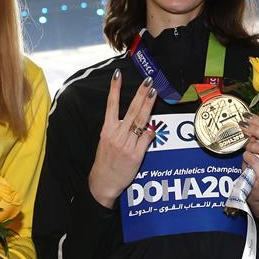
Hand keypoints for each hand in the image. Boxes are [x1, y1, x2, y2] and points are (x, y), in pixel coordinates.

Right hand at [88, 69, 156, 207]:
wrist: (103, 183)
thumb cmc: (105, 161)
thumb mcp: (106, 142)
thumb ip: (118, 129)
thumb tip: (134, 119)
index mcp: (107, 130)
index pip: (111, 105)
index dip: (114, 89)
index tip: (118, 75)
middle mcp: (117, 135)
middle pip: (131, 110)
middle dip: (140, 94)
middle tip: (148, 81)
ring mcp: (127, 145)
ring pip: (141, 121)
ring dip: (148, 106)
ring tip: (154, 92)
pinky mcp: (136, 155)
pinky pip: (147, 139)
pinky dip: (151, 132)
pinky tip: (155, 127)